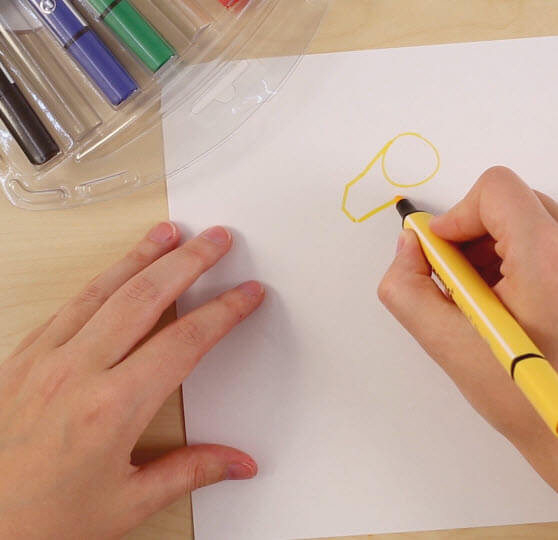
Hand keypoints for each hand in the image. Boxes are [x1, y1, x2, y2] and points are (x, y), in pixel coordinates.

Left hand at [0, 223, 263, 538]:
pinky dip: (95, 283)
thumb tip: (237, 463)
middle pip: (144, 298)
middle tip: (215, 239)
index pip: (184, 341)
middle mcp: (75, 374)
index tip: (246, 294)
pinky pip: (64, 308)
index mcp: (112, 408)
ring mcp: (40, 363)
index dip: (223, 312)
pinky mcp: (16, 364)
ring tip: (166, 233)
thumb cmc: (38, 523)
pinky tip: (109, 275)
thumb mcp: (126, 504)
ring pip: (99, 291)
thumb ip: (188, 472)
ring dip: (138, 257)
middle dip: (188, 262)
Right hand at [379, 167, 557, 538]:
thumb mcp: (448, 346)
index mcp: (550, 260)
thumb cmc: (526, 401)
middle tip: (465, 288)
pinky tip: (522, 301)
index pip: (495, 190)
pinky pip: (556, 233)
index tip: (445, 258)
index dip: (458, 217)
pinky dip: (528, 254)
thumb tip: (410, 243)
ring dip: (501, 245)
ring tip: (494, 300)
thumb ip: (408, 286)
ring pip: (532, 214)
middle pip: (512, 200)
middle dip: (477, 235)